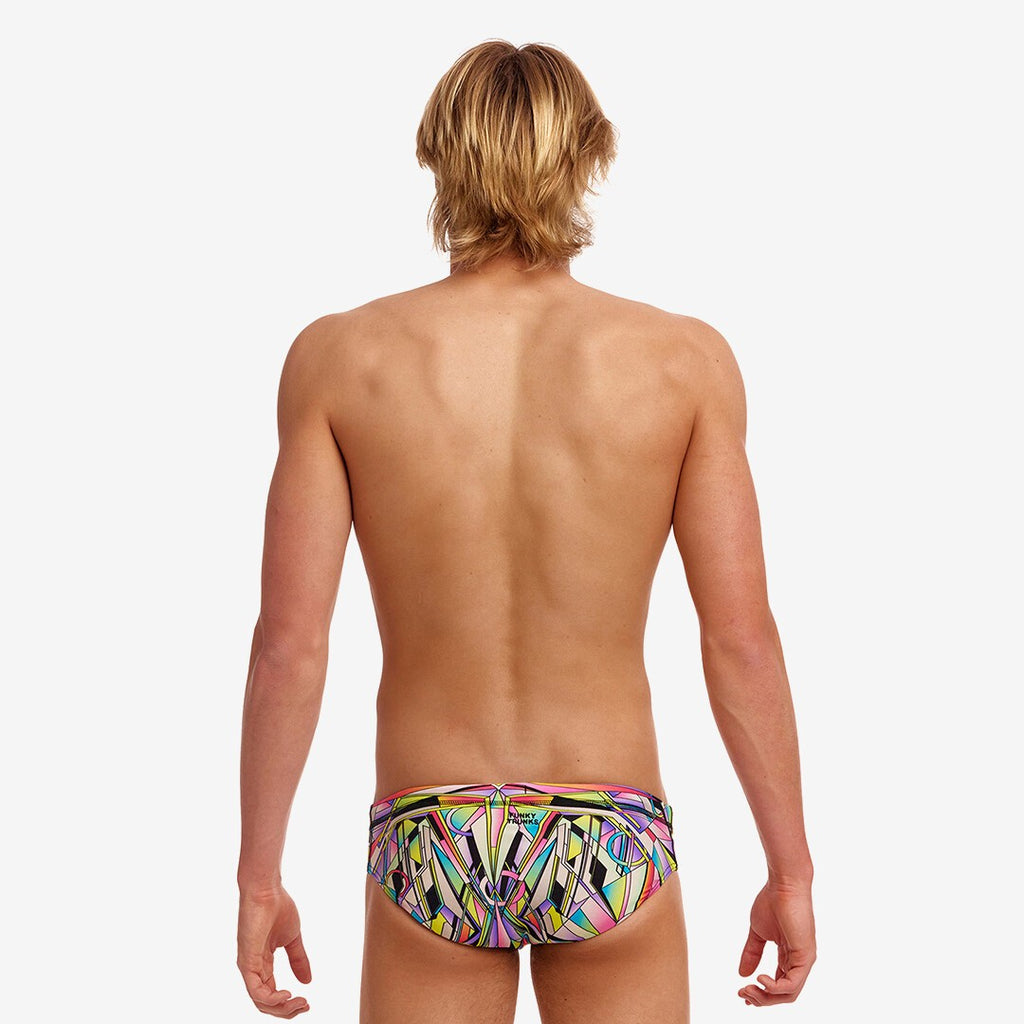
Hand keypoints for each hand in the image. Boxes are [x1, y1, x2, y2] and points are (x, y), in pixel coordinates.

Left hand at [237, 886, 311, 1016]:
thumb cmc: (277, 907)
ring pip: (260, 1001)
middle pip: (265, 1002)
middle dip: (286, 1010)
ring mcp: (248, 966)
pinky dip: (271, 998)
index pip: (272, 993)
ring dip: (281, 1007)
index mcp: (262, 963)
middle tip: (305, 1006)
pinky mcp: (247, 961)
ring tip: (298, 1002)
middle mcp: (253, 968)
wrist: (267, 890)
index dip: (289, 1002)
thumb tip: (308, 981)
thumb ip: (298, 960)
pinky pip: (255, 990)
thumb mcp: (293, 938)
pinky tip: (286, 994)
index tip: (308, 1001)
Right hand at [737, 878, 815, 1005]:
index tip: (742, 994)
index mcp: (789, 957)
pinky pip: (792, 983)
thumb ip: (752, 953)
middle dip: (762, 999)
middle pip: (783, 995)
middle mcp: (798, 962)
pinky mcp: (805, 956)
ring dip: (767, 997)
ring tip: (749, 989)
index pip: (778, 984)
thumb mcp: (758, 933)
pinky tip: (760, 979)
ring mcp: (804, 960)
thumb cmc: (772, 902)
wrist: (783, 885)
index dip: (761, 993)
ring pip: (788, 994)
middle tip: (743, 994)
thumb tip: (742, 974)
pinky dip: (776, 987)